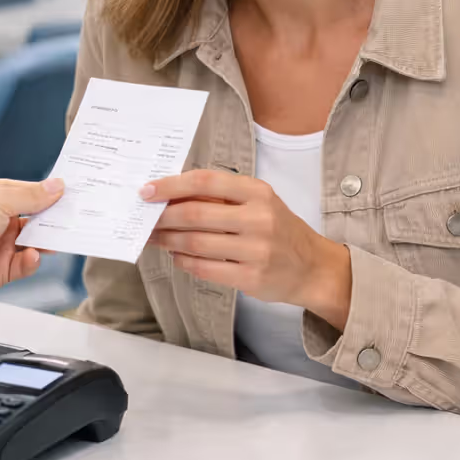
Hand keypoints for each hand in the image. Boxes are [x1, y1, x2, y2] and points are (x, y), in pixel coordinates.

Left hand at [0, 178, 64, 302]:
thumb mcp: (0, 199)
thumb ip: (32, 195)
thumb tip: (56, 186)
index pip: (27, 193)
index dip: (48, 194)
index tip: (70, 194)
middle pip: (34, 219)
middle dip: (52, 219)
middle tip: (73, 218)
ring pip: (34, 243)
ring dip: (45, 241)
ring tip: (57, 240)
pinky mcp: (1, 270)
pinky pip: (25, 264)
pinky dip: (32, 261)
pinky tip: (31, 256)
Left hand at [144, 170, 352, 328]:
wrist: (313, 267)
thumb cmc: (279, 230)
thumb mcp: (259, 202)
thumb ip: (221, 197)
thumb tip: (171, 196)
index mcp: (258, 192)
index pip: (205, 182)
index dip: (170, 186)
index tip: (147, 191)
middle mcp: (258, 218)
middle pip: (194, 214)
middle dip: (163, 217)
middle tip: (146, 219)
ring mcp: (255, 250)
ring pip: (195, 242)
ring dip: (168, 240)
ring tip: (156, 238)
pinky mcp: (251, 277)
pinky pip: (204, 268)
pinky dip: (184, 261)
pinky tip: (177, 255)